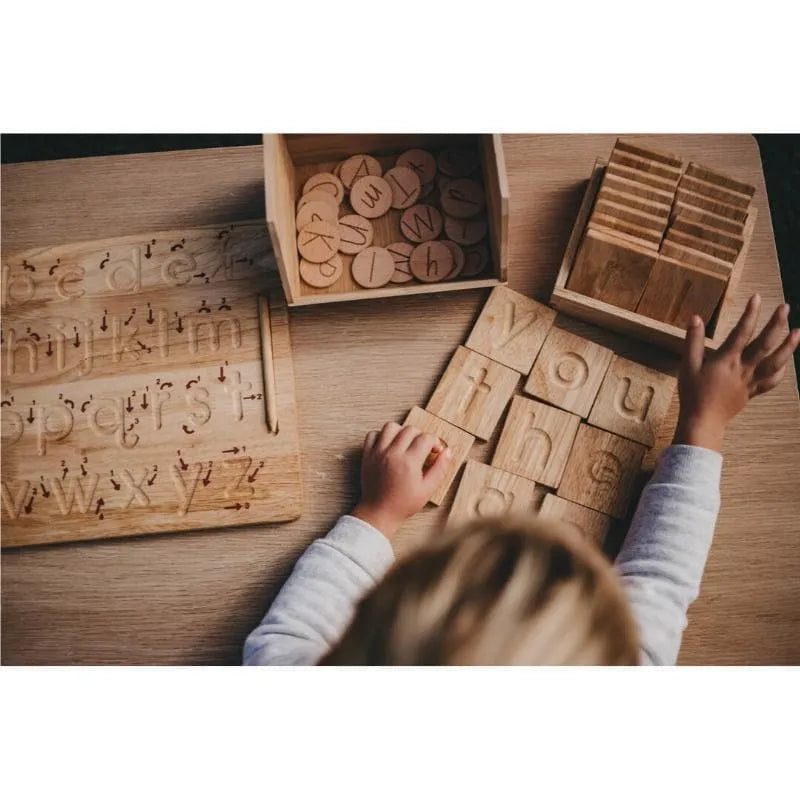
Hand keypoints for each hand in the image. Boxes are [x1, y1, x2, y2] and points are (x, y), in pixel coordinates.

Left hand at [351, 422, 452, 538]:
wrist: (379, 512)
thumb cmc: (403, 504)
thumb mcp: (427, 489)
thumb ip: (440, 469)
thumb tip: (447, 452)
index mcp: (409, 462)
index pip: (425, 438)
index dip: (434, 442)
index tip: (435, 451)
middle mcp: (392, 454)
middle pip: (410, 429)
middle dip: (420, 436)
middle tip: (422, 448)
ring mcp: (378, 453)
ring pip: (390, 427)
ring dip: (401, 431)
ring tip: (405, 443)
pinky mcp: (367, 455)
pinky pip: (372, 434)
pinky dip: (381, 436)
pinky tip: (389, 446)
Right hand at [675, 294, 799, 451]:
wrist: (703, 420)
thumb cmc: (693, 393)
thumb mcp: (687, 365)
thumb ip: (692, 341)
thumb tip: (695, 318)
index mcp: (726, 360)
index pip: (742, 332)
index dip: (750, 314)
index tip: (757, 298)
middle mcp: (743, 368)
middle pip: (764, 344)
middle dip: (776, 325)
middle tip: (785, 308)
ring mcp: (750, 381)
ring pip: (775, 362)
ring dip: (788, 347)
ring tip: (798, 332)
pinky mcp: (752, 391)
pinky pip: (771, 381)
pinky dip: (781, 371)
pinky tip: (786, 362)